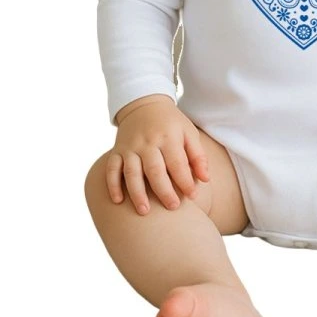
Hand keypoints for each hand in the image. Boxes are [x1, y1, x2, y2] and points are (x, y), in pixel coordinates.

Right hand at [105, 94, 209, 213]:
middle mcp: (147, 142)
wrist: (144, 104)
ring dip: (137, 193)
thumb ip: (198, 156)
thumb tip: (205, 179)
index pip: (177, 163)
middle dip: (164, 191)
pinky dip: (112, 185)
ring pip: (131, 172)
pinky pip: (112, 169)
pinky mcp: (117, 151)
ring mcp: (130, 147)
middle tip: (173, 207)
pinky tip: (118, 201)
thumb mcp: (188, 132)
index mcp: (168, 137)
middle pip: (155, 170)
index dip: (185, 181)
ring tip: (144, 212)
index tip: (193, 196)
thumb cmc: (171, 123)